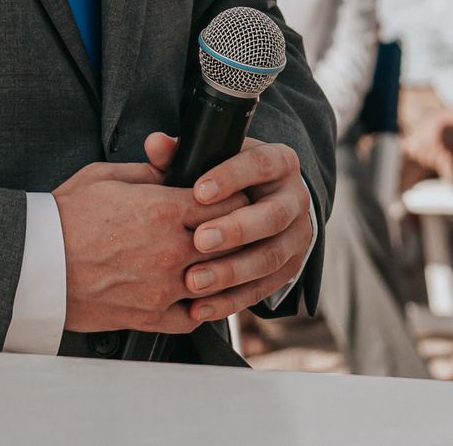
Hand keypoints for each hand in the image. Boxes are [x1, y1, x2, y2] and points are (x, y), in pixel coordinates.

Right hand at [52, 158, 247, 333]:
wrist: (34, 264)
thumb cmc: (64, 216)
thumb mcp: (105, 176)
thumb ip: (149, 171)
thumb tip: (175, 165)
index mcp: (162, 210)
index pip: (225, 203)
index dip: (233, 198)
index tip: (231, 199)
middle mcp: (170, 251)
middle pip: (230, 242)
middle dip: (235, 233)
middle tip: (236, 229)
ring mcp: (162, 287)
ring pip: (217, 281)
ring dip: (221, 270)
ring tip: (218, 261)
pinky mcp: (150, 316)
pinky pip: (192, 317)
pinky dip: (199, 307)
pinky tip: (194, 294)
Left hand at [147, 132, 314, 325]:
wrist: (266, 201)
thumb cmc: (230, 177)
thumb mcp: (214, 158)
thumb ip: (183, 153)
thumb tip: (155, 144)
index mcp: (279, 162)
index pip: (260, 165)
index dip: (231, 178)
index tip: (199, 192)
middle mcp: (294, 199)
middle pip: (272, 216)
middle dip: (235, 230)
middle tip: (199, 241)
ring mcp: (296, 237)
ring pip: (270, 257)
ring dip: (231, 272)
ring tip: (194, 281)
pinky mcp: (289, 269)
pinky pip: (262, 289)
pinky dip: (231, 301)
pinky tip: (201, 307)